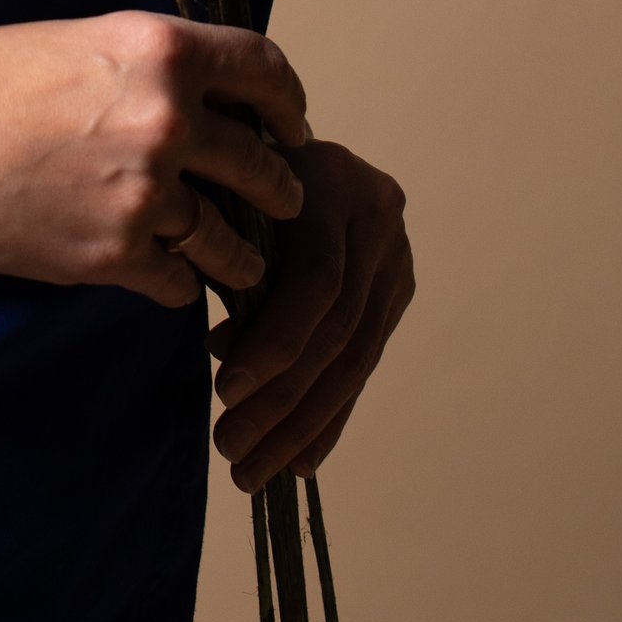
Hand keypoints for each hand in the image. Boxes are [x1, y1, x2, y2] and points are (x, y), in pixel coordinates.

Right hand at [0, 12, 310, 310]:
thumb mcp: (78, 42)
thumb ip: (150, 67)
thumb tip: (203, 94)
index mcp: (161, 50)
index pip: (267, 71)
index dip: (288, 104)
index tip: (291, 126)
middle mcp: (167, 119)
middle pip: (264, 164)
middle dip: (280, 189)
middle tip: (281, 200)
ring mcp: (145, 193)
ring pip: (233, 239)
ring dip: (241, 252)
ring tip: (240, 259)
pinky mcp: (113, 255)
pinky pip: (179, 282)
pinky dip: (177, 284)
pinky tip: (165, 279)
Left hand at [209, 136, 412, 487]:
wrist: (276, 151)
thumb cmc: (231, 175)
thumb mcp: (224, 199)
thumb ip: (226, 261)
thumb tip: (225, 352)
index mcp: (334, 183)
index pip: (316, 282)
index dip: (275, 343)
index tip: (225, 392)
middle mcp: (380, 218)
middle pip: (339, 330)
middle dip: (283, 402)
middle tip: (232, 452)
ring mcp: (396, 257)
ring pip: (355, 358)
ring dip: (302, 424)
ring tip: (252, 469)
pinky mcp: (395, 292)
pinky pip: (362, 364)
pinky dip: (329, 416)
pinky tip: (299, 461)